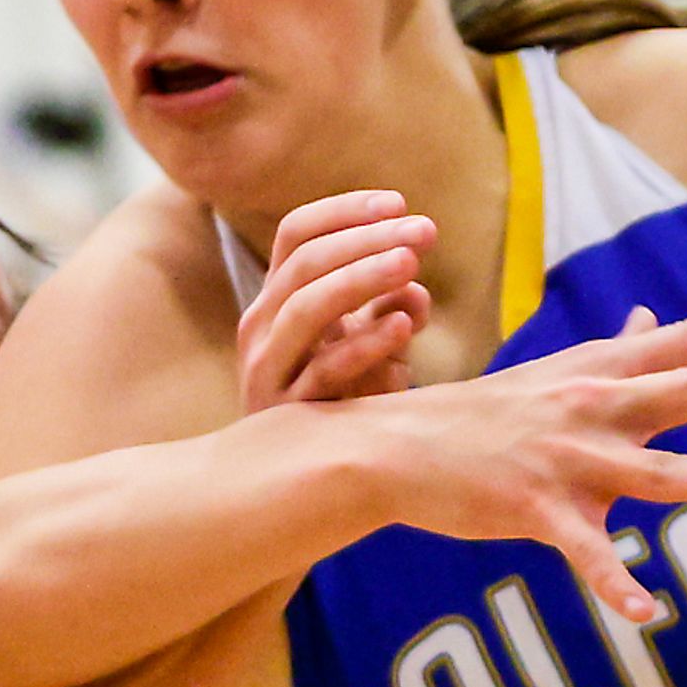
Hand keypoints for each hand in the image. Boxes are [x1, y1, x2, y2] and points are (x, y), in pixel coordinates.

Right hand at [240, 191, 433, 407]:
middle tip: (424, 231)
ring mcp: (268, 370)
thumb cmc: (338, 404)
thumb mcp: (367, 346)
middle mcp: (262, 328)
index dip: (345, 210)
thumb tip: (417, 287)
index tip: (398, 202)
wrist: (293, 483)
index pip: (297, 234)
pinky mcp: (286, 414)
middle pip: (305, 262)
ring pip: (306, 307)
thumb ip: (390, 308)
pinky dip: (365, 344)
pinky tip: (404, 326)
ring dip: (361, 278)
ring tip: (411, 264)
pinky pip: (325, 371)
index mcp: (276, 302)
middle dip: (367, 239)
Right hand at [355, 277, 686, 622]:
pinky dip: (616, 586)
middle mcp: (591, 412)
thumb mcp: (550, 376)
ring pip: (654, 472)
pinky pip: (587, 556)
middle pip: (686, 387)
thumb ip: (610, 354)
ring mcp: (567, 462)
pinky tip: (645, 612)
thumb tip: (650, 318)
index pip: (680, 341)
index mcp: (595, 378)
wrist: (392, 449)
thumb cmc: (477, 417)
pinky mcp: (538, 511)